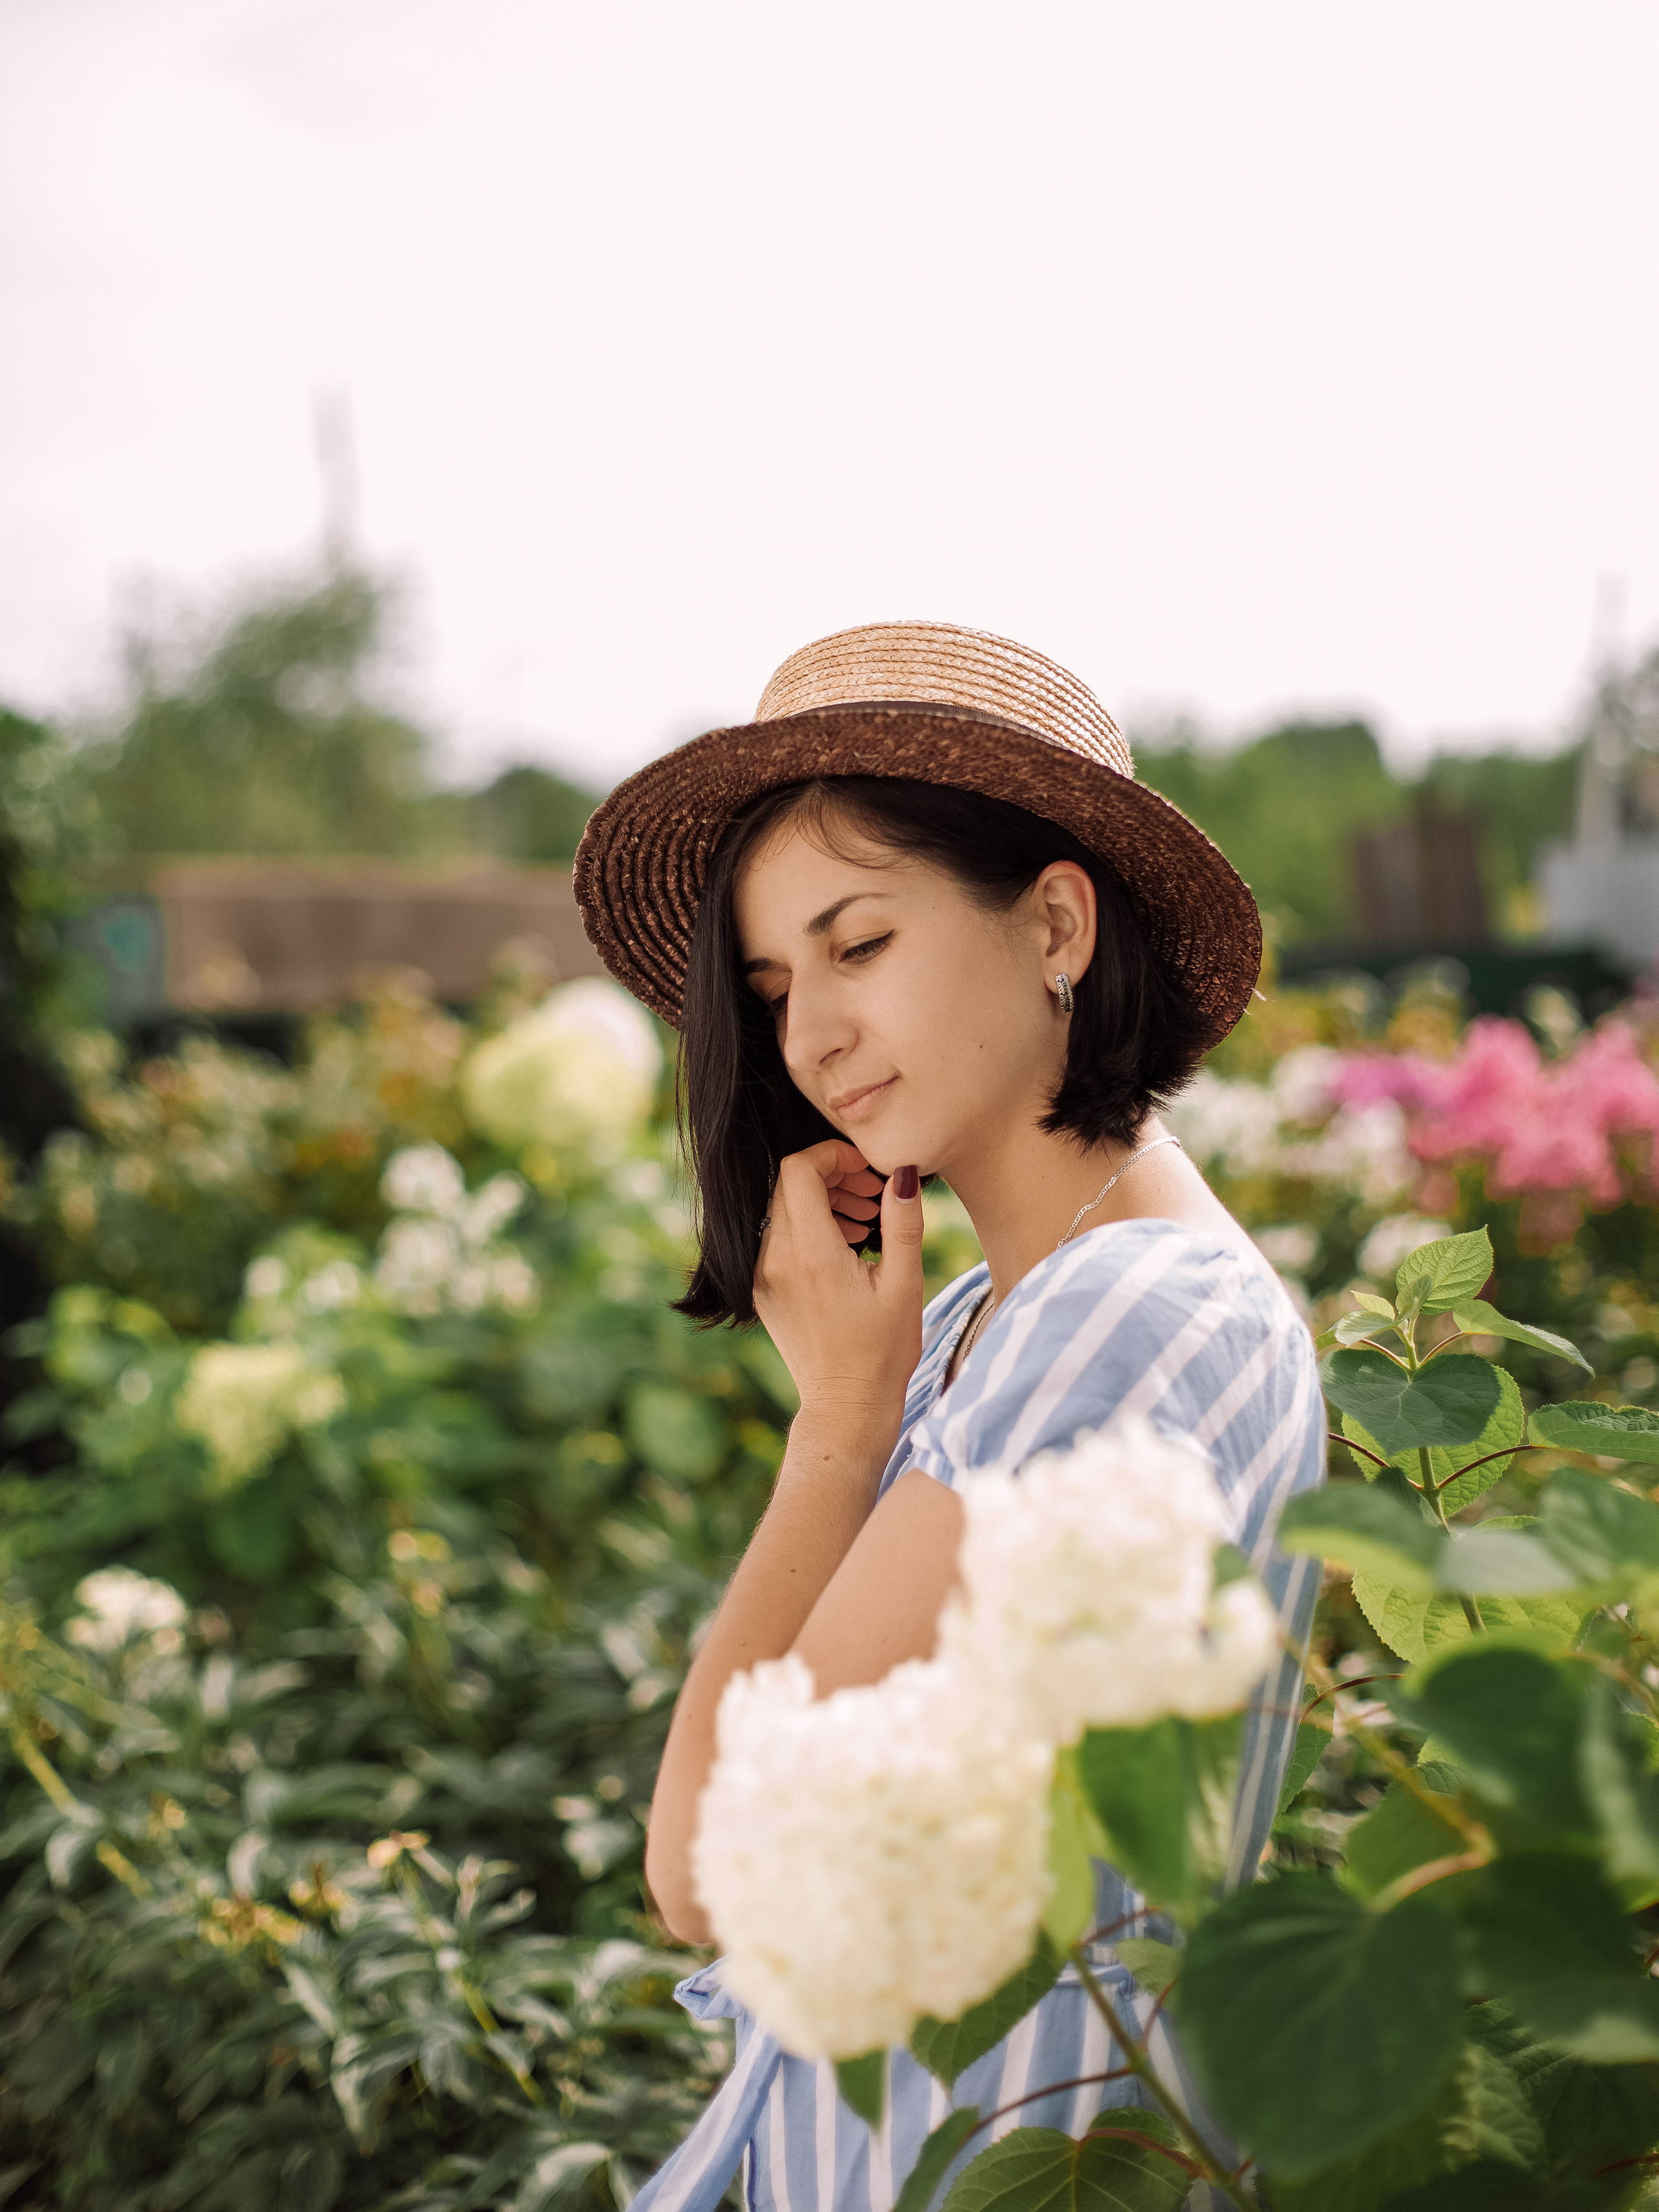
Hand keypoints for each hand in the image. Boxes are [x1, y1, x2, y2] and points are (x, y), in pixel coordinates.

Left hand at [753, 1143, 925, 1430]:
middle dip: (832, 1175)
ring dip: (822, 1200)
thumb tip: (902, 1173)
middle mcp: (775, 1260)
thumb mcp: (904, 1284)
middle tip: (872, 1193)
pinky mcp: (763, 1289)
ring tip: (865, 1219)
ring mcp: (763, 1276)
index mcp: (810, 1254)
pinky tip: (845, 1244)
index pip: (799, 1170)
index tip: (867, 1170)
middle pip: (789, 1184)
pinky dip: (808, 1226)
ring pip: (782, 1209)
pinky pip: (778, 1237)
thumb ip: (902, 1222)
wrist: (846, 1406)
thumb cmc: (882, 1350)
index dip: (833, 1156)